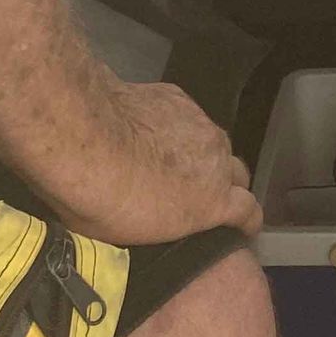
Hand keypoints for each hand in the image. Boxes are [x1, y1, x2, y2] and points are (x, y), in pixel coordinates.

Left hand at [66, 78, 264, 243]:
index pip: (249, 211)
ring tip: (171, 161)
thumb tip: (159, 222)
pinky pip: (186, 117)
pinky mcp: (177, 97)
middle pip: (237, 173)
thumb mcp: (134, 238)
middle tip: (201, 193)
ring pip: (213, 142)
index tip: (242, 226)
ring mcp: (199, 124)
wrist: (86, 139)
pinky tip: (149, 132)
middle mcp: (216, 159)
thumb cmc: (104, 201)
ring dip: (201, 155)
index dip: (246, 220)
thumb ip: (163, 226)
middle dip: (226, 184)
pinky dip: (175, 128)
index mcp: (212, 201)